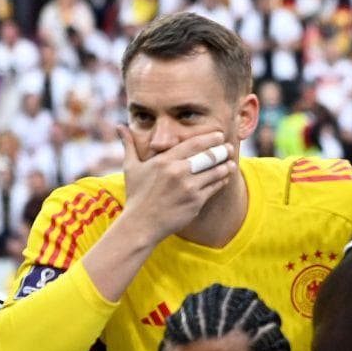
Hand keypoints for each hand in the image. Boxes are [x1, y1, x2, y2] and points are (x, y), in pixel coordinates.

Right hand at [115, 125, 236, 242]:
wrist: (141, 224)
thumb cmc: (136, 195)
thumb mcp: (131, 168)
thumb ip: (129, 145)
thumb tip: (119, 126)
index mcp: (164, 160)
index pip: (193, 144)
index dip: (209, 138)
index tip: (219, 135)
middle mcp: (178, 172)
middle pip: (208, 156)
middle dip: (221, 150)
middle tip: (229, 147)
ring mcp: (188, 187)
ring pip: (214, 171)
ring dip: (225, 165)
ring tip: (231, 161)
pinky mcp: (196, 202)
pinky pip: (214, 187)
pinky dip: (221, 180)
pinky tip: (225, 176)